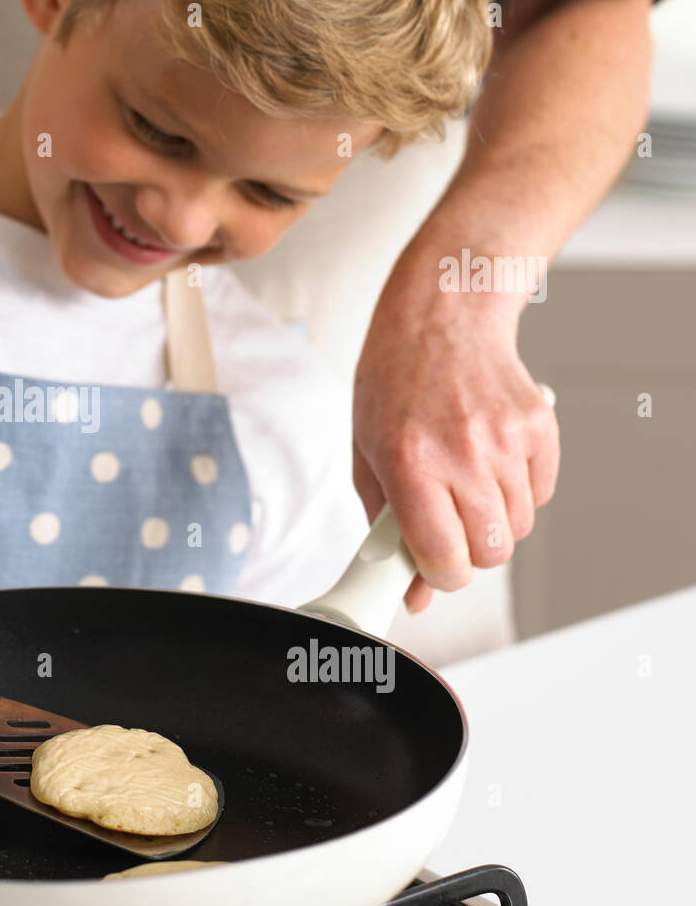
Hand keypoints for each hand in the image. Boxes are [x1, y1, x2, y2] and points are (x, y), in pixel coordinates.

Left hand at [352, 283, 558, 613]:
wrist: (442, 316)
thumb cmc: (395, 382)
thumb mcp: (365, 452)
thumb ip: (384, 525)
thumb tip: (412, 589)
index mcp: (409, 461)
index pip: (445, 558)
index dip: (439, 575)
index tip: (432, 566)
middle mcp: (461, 452)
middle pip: (491, 553)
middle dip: (468, 552)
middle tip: (447, 522)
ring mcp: (506, 439)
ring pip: (517, 529)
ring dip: (492, 519)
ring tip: (463, 478)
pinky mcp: (539, 427)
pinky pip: (539, 494)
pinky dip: (518, 490)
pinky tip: (489, 456)